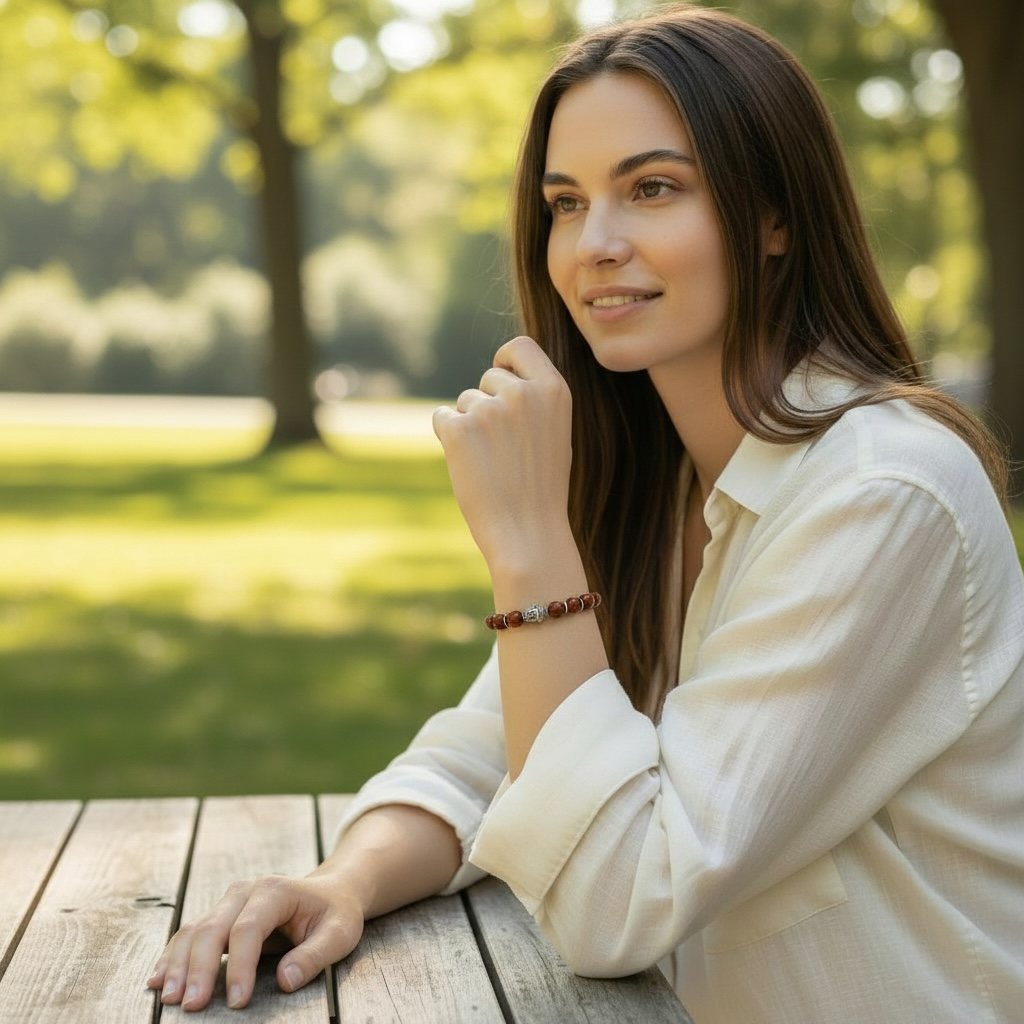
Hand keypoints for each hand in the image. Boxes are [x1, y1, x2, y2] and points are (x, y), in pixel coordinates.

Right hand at [146, 871, 363, 1010]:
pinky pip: (191, 934)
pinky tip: (157, 979)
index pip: (248, 929)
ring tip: (169, 998)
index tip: (236, 1002)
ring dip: (178, 964)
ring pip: (195, 930)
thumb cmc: (335, 914)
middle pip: (213, 928)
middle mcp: (246, 891)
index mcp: (275, 891)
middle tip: (192, 1005)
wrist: (330, 891)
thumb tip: (284, 981)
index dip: (240, 966)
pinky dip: (172, 957)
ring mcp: (229, 901)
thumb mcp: (339, 933)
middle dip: (199, 968)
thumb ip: (315, 956)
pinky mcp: (220, 915)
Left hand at [432, 336, 573, 570]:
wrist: (528, 533)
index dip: (506, 360)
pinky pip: (442, 417)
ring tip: (491, 463)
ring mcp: (490, 410)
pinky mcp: (459, 429)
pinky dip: (448, 437)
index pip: (521, 346)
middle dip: (487, 404)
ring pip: (465, 402)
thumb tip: (504, 374)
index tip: (500, 375)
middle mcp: (523, 393)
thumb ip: (535, 400)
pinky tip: (469, 465)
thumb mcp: (556, 434)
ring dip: (469, 426)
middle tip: (502, 447)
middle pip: (489, 378)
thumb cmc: (542, 489)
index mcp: (555, 390)